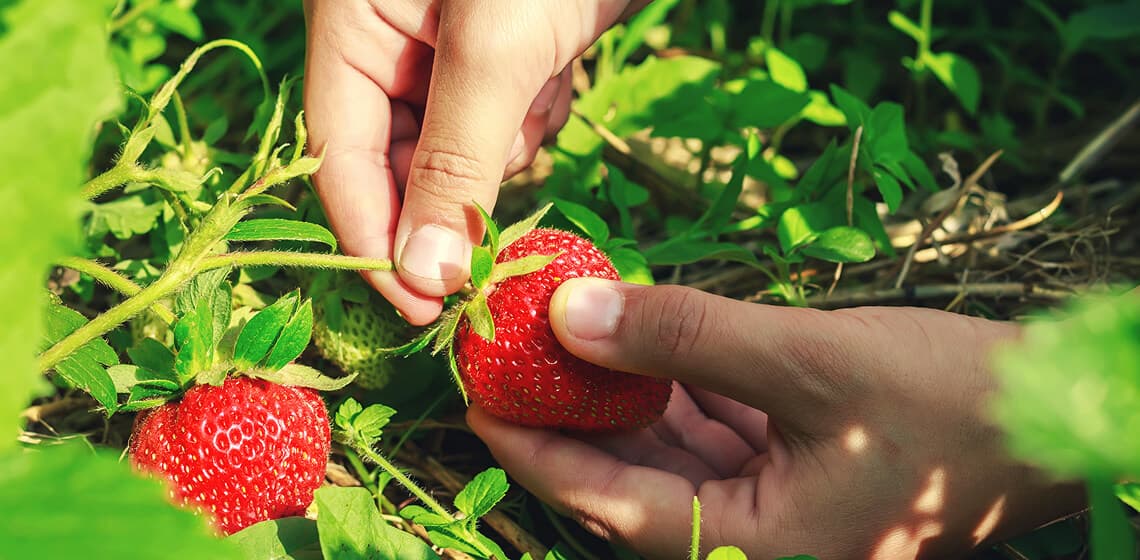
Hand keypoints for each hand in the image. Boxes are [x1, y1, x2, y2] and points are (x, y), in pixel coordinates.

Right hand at [303, 0, 643, 324]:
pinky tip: (558, 68)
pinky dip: (537, 116)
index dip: (374, 239)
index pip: (341, 156)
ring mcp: (450, 53)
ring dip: (507, 145)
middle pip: (404, 164)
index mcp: (351, 28)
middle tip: (503, 213)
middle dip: (457, 190)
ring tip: (539, 82)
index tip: (420, 310)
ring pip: (463, 154)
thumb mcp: (492, 51)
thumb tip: (422, 277)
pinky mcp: (507, 58)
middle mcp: (389, 44)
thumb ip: (454, 165)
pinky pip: (509, 125)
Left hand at [468, 278, 1085, 558]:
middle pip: (630, 481)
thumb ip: (685, 339)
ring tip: (566, 336)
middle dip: (571, 415)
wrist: (1051, 416)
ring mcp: (776, 514)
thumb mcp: (808, 362)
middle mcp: (754, 544)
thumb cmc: (948, 405)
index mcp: (751, 549)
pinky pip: (714, 438)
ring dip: (622, 396)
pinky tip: (645, 340)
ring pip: (669, 456)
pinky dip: (678, 391)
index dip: (535, 447)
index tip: (476, 395)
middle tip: (510, 356)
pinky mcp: (796, 477)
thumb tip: (570, 316)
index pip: (607, 503)